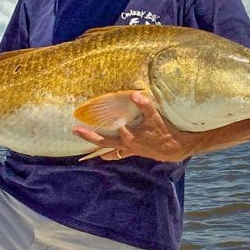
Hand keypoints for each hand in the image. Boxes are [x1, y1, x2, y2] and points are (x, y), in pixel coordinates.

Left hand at [72, 91, 199, 162]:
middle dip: (89, 136)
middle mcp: (125, 143)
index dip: (100, 119)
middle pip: (103, 141)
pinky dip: (110, 154)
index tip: (87, 113)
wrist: (174, 147)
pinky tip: (103, 156)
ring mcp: (128, 149)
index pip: (110, 126)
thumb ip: (145, 105)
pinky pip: (118, 154)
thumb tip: (134, 94)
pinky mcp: (133, 152)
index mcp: (128, 135)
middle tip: (75, 130)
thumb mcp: (155, 117)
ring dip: (97, 147)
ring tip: (84, 145)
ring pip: (109, 150)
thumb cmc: (164, 131)